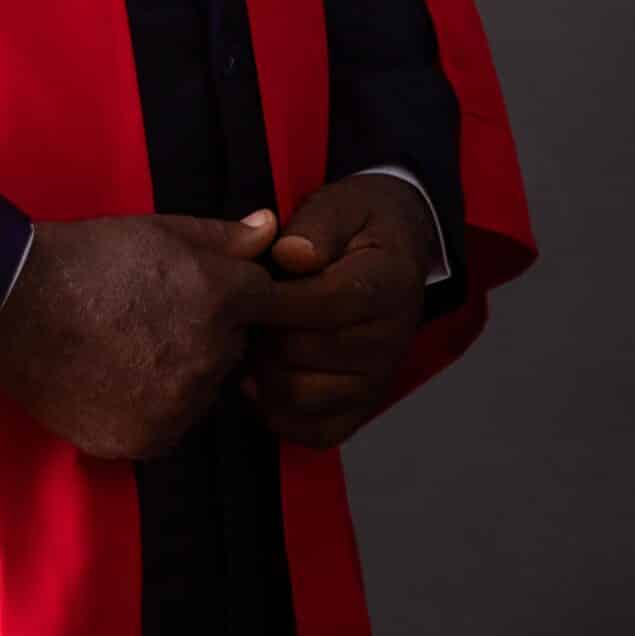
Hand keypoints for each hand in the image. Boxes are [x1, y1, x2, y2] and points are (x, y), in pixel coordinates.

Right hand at [0, 209, 281, 460]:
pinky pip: (167, 425)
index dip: (252, 297)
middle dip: (211, 332)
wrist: (14, 311)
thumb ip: (220, 236)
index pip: (274, 303)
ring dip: (182, 373)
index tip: (229, 297)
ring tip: (129, 345)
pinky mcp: (147, 442)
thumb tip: (270, 227)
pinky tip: (114, 378)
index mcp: (219, 297)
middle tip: (158, 314)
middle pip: (234, 347)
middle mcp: (210, 357)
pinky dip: (150, 408)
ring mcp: (180, 406)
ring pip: (200, 390)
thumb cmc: (83, 259)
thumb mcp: (155, 230)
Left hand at [240, 173, 434, 450]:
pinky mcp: (361, 410)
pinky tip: (265, 372)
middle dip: (259, 328)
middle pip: (298, 352)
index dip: (269, 296)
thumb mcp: (341, 205)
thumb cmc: (358, 228)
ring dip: (262, 368)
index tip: (238, 282)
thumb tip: (290, 254)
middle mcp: (388, 343)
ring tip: (255, 334)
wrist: (395, 254)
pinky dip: (277, 409)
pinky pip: (310, 430)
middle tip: (240, 307)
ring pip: (296, 395)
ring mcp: (376, 382)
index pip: (320, 304)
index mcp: (387, 287)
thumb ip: (315, 225)